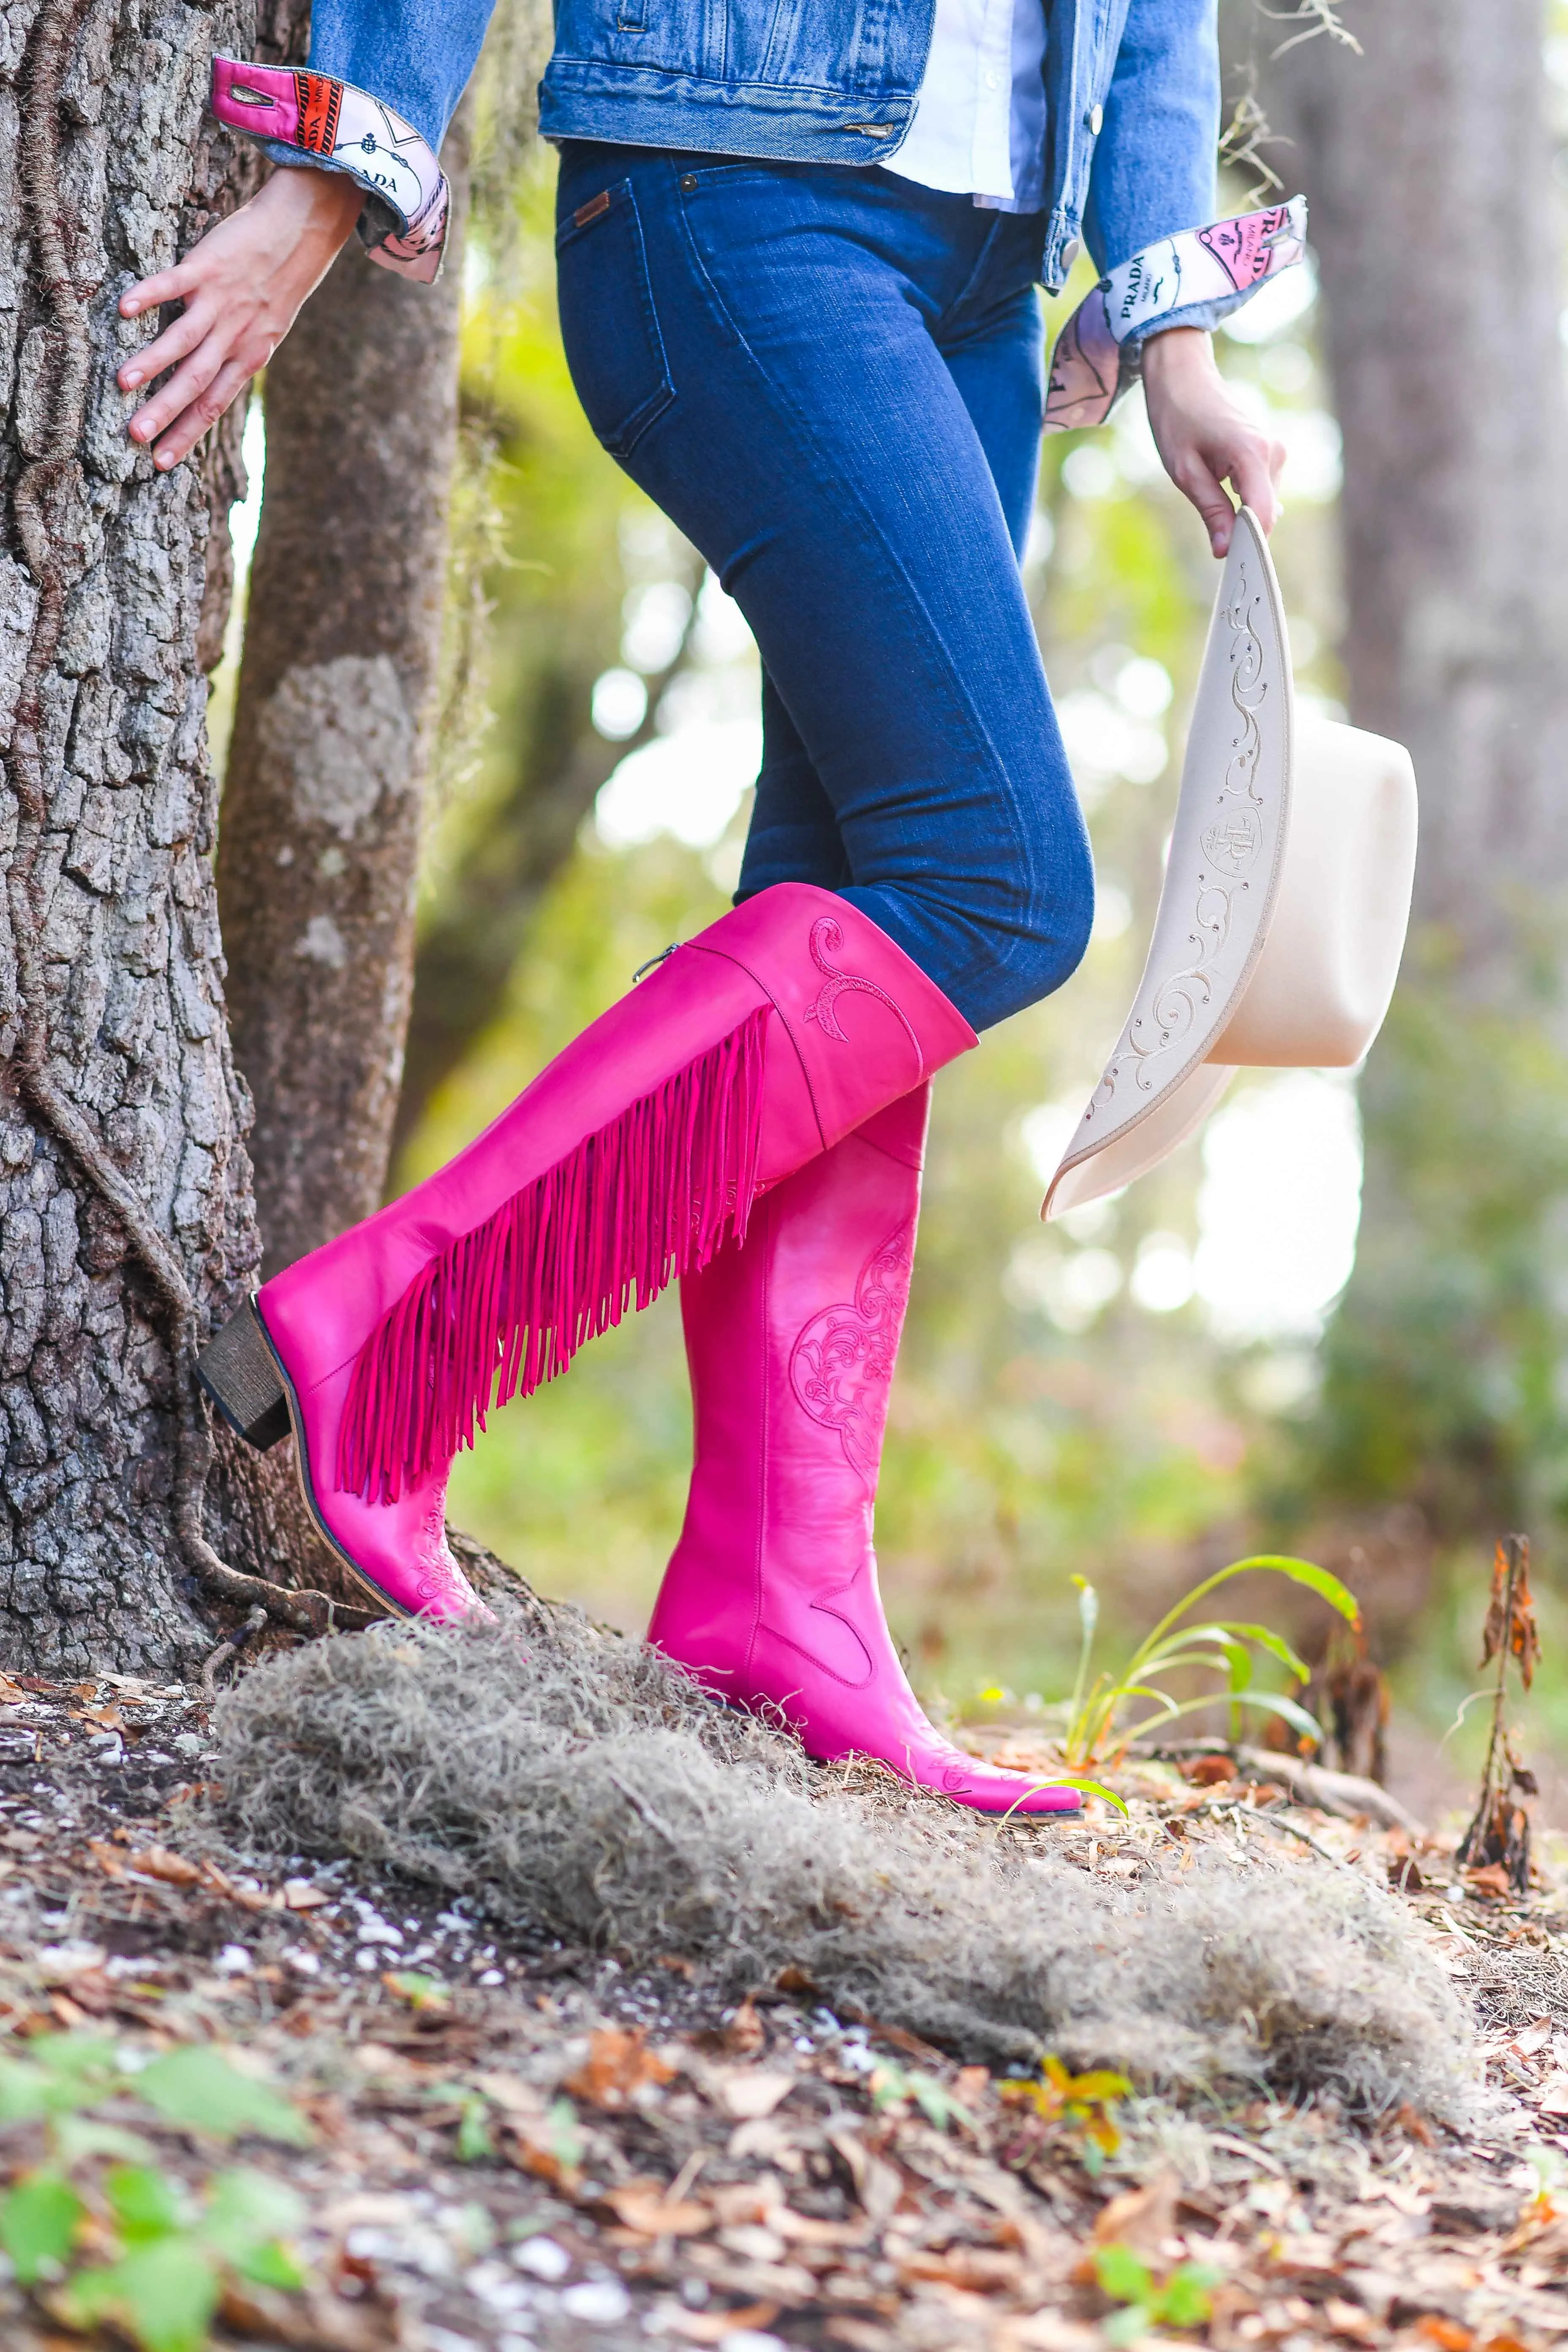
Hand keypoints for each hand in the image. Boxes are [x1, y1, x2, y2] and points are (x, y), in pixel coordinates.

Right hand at [118, 166, 362, 469]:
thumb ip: (239, 356)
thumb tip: (212, 383)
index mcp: (248, 356)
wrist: (303, 234)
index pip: (214, 405)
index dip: (187, 434)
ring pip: (184, 341)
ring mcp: (220, 302)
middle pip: (196, 382)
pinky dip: (150, 295)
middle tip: (135, 436)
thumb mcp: (268, 331)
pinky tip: (125, 309)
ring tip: (123, 383)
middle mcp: (234, 336)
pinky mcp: (208, 267)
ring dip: (152, 362)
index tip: (161, 462)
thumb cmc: (281, 284)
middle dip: (166, 412)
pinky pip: (174, 284)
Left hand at [1140, 326, 1285, 556]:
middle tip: (1211, 540)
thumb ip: (1210, 510)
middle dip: (1240, 531)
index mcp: (1252, 454)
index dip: (1250, 545)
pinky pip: (1261, 490)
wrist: (1185, 378)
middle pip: (1264, 513)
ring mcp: (1275, 451)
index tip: (1233, 566)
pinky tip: (1218, 485)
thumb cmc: (1178, 419)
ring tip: (1207, 492)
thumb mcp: (1185, 472)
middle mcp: (1273, 452)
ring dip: (1238, 513)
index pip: (1263, 515)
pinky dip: (1243, 500)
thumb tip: (1224, 551)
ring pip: (1263, 504)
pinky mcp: (1271, 453)